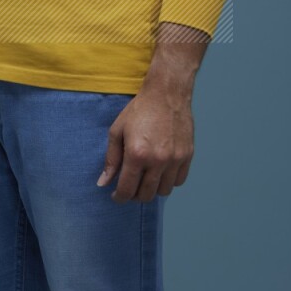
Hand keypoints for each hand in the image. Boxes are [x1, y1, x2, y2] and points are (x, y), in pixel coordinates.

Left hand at [96, 78, 194, 203]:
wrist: (167, 93)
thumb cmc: (140, 110)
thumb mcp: (117, 131)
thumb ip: (111, 159)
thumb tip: (103, 183)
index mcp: (137, 154)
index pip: (127, 189)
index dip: (119, 197)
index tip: (116, 196)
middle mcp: (158, 160)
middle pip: (146, 195)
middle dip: (134, 195)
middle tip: (130, 186)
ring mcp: (175, 159)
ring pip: (163, 191)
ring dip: (152, 189)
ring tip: (145, 178)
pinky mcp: (187, 156)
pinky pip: (179, 181)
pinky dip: (169, 181)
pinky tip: (160, 171)